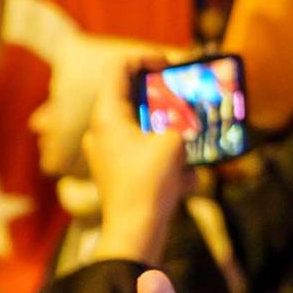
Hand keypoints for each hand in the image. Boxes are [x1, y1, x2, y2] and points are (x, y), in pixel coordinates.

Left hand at [75, 55, 191, 267]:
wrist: (135, 234)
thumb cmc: (149, 184)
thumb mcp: (173, 142)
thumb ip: (180, 119)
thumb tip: (186, 115)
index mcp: (107, 115)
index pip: (120, 68)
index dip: (146, 59)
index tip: (170, 66)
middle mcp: (102, 131)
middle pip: (134, 99)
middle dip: (166, 101)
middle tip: (188, 103)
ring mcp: (108, 153)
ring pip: (144, 129)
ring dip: (171, 134)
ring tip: (190, 145)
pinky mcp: (118, 173)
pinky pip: (146, 155)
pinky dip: (166, 161)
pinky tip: (183, 179)